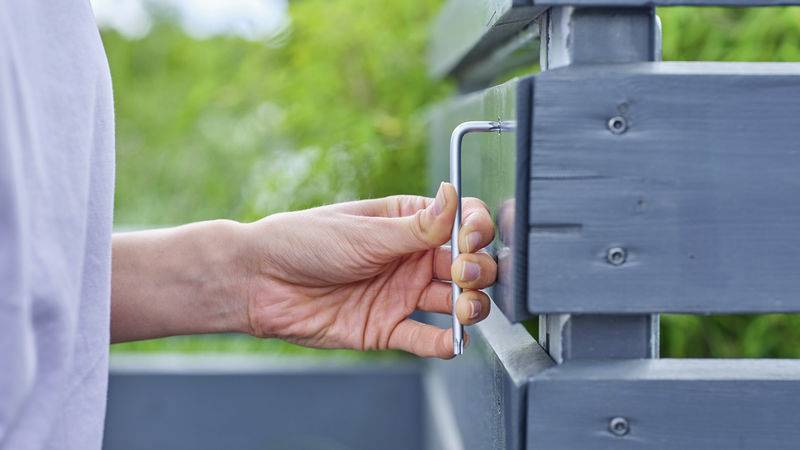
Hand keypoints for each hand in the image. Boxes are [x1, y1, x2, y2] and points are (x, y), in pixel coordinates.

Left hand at [239, 182, 496, 358]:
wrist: (260, 281)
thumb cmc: (303, 242)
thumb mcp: (364, 232)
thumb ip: (416, 226)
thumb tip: (454, 195)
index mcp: (407, 224)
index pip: (460, 222)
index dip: (476, 228)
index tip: (473, 237)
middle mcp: (410, 259)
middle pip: (466, 264)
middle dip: (477, 269)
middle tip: (464, 273)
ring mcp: (401, 295)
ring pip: (454, 303)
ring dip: (470, 306)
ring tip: (463, 308)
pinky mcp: (387, 329)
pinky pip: (425, 338)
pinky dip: (444, 343)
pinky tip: (453, 341)